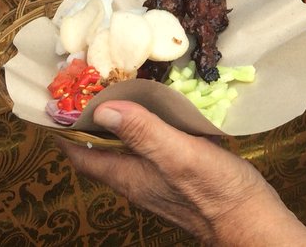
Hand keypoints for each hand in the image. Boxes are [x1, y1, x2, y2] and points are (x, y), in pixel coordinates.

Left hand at [60, 102, 305, 244]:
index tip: (54, 103)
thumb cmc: (216, 191)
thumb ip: (143, 131)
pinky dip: (142, 127)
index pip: (82, 155)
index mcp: (129, 174)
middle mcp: (136, 179)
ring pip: (124, 149)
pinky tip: (157, 110)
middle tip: (85, 85)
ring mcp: (156, 180)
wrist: (251, 221)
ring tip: (117, 89)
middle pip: (99, 151)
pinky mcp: (176, 177)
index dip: (64, 131)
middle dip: (88, 121)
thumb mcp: (179, 154)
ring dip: (116, 123)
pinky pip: (148, 148)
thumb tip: (102, 108)